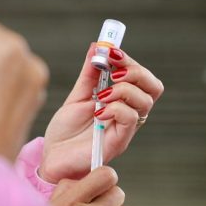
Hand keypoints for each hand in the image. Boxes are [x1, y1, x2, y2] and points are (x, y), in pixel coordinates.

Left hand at [40, 45, 163, 182]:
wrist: (52, 159)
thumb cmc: (65, 131)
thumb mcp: (76, 96)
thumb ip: (88, 74)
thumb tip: (97, 46)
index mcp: (121, 101)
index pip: (142, 77)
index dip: (130, 61)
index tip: (111, 51)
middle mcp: (128, 114)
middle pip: (153, 87)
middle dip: (136, 71)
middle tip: (113, 71)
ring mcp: (125, 128)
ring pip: (145, 102)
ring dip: (124, 89)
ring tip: (101, 94)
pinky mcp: (119, 142)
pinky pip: (131, 119)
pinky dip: (117, 108)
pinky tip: (98, 110)